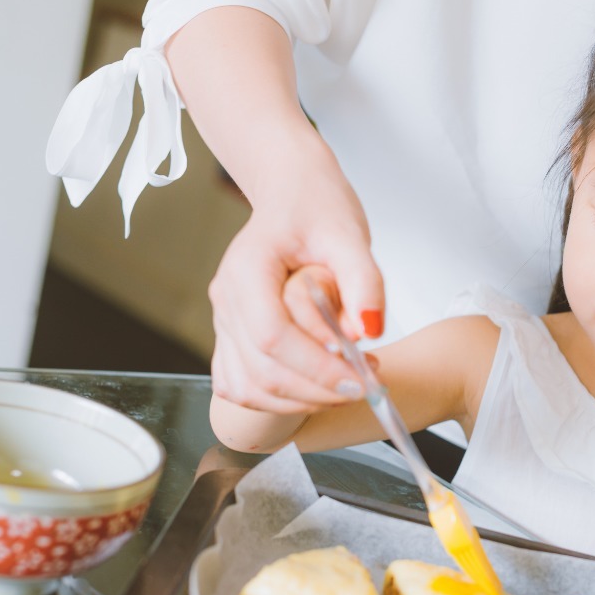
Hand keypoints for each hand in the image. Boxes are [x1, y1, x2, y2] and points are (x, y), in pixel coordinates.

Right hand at [208, 135, 384, 412]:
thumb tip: (370, 331)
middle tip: (367, 384)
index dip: (317, 368)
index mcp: (247, 270)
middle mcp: (226, 300)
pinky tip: (316, 389)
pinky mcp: (231, 336)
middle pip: (262, 370)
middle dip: (319, 389)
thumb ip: (364, 281)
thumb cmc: (317, 207)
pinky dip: (277, 400)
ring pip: (249, 387)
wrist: (292, 193)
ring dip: (301, 401)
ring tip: (348, 384)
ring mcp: (224, 322)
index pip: (273, 336)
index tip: (361, 378)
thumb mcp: (350, 235)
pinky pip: (241, 385)